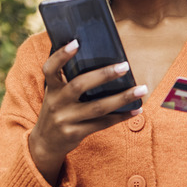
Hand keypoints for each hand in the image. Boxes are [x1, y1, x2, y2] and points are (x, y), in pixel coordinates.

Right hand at [29, 40, 147, 184]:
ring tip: (141, 89)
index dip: (61, 55)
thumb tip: (96, 55)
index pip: (50, 69)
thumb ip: (68, 77)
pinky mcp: (75, 134)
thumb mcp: (55, 93)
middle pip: (79, 85)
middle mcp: (56, 103)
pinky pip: (102, 124)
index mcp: (52, 88)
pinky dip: (120, 116)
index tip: (76, 42)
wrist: (45, 143)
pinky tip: (135, 109)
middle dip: (103, 75)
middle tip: (125, 66)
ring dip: (122, 98)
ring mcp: (65, 119)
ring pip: (97, 107)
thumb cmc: (57, 109)